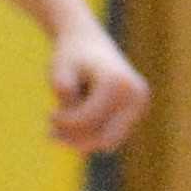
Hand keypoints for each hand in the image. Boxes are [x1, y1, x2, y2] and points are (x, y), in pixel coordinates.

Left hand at [43, 19, 149, 153]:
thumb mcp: (59, 75)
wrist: (87, 39)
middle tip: (51, 131)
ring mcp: (140, 104)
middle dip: (76, 138)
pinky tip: (75, 123)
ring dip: (82, 138)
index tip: (50, 115)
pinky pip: (111, 136)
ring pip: (108, 141)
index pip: (89, 121)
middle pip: (104, 138)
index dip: (64, 123)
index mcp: (118, 83)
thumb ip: (66, 103)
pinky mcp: (137, 111)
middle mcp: (136, 95)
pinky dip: (91, 133)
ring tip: (60, 128)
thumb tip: (82, 151)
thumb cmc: (70, 56)